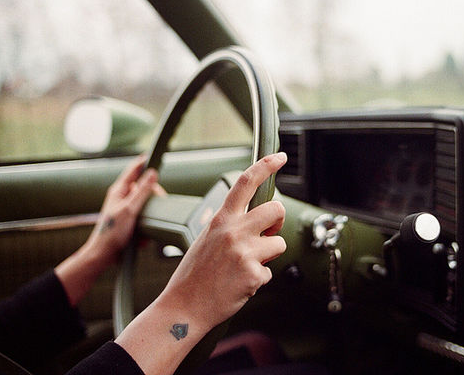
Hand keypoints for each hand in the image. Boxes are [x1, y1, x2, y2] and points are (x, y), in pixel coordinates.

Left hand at [56, 154, 164, 305]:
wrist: (104, 255)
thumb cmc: (112, 232)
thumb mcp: (130, 209)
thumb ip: (142, 191)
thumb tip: (152, 173)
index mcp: (119, 190)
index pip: (133, 170)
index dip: (143, 163)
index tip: (153, 155)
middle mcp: (122, 198)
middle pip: (143, 189)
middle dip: (152, 199)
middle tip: (160, 202)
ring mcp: (125, 210)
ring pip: (145, 207)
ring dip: (148, 218)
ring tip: (144, 228)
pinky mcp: (129, 222)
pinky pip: (143, 221)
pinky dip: (144, 229)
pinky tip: (140, 238)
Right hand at [159, 152, 287, 330]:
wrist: (184, 306)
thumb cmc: (194, 274)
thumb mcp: (206, 238)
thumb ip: (230, 225)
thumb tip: (256, 221)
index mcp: (221, 219)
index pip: (245, 182)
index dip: (265, 165)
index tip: (279, 157)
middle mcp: (234, 231)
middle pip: (276, 210)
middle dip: (278, 222)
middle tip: (268, 234)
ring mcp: (244, 252)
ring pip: (279, 243)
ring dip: (269, 255)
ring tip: (246, 265)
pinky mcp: (253, 274)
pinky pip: (270, 272)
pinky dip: (259, 279)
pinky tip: (240, 284)